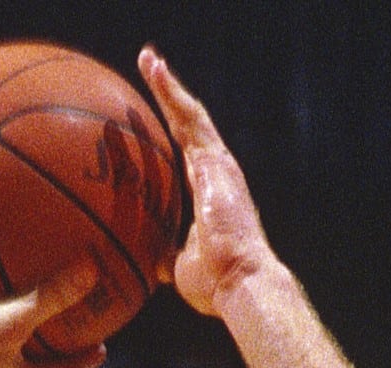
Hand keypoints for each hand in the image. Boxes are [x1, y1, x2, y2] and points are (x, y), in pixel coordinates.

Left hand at [137, 48, 282, 316]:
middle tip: (149, 66)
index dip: (171, 124)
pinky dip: (174, 96)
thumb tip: (150, 261)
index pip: (185, 147)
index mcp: (208, 188)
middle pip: (189, 122)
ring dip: (169, 86)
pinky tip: (158, 75)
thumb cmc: (216, 282)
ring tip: (149, 60)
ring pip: (191, 113)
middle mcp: (217, 170)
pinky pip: (192, 121)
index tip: (153, 108)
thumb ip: (166, 253)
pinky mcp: (216, 164)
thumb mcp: (178, 266)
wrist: (240, 284)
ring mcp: (219, 165)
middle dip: (170, 94)